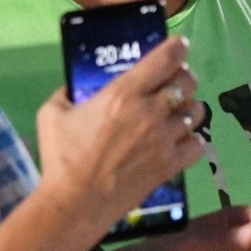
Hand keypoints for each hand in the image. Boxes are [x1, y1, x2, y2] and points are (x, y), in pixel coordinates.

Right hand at [34, 36, 205, 235]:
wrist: (75, 204)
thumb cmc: (62, 158)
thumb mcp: (52, 113)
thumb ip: (67, 93)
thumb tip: (74, 88)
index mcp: (123, 93)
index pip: (165, 58)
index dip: (178, 47)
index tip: (180, 46)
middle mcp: (150, 111)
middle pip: (187, 81)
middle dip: (184, 77)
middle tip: (174, 82)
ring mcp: (164, 139)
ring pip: (196, 111)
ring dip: (189, 108)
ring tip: (178, 112)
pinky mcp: (170, 165)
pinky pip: (198, 144)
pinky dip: (192, 140)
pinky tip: (179, 141)